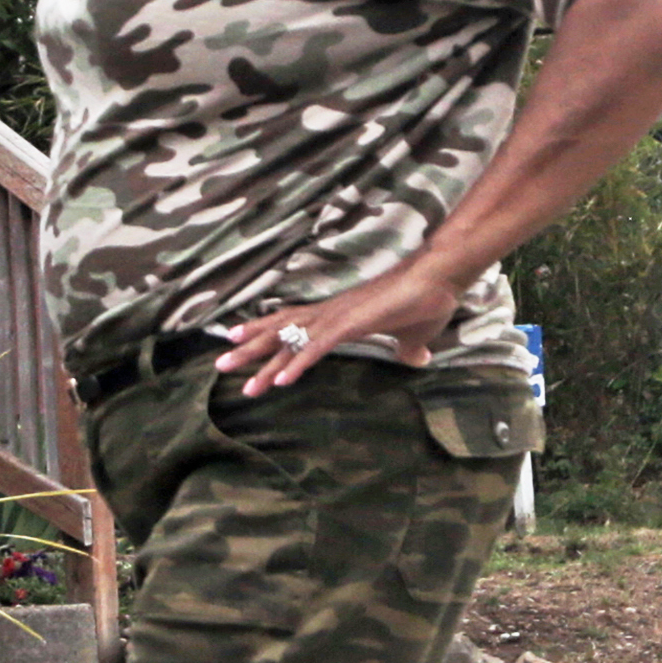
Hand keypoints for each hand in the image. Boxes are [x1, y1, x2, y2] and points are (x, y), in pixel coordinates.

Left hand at [216, 258, 463, 389]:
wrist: (439, 279)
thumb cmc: (427, 302)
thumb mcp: (412, 335)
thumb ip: (407, 348)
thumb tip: (416, 357)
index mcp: (338, 315)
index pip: (293, 324)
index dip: (265, 333)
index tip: (239, 342)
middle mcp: (330, 313)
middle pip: (281, 331)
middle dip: (250, 349)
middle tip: (221, 364)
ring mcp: (338, 318)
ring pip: (292, 341)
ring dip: (266, 363)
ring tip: (242, 383)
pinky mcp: (351, 325)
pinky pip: (318, 348)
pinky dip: (298, 364)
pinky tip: (281, 381)